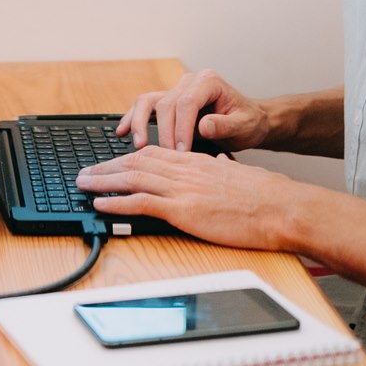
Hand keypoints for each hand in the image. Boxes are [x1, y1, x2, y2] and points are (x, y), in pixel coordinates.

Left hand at [77, 148, 318, 250]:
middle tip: (84, 173)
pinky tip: (100, 205)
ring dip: (102, 182)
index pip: (155, 154)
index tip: (112, 163)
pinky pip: (141, 203)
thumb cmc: (268, 196)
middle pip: (136, 163)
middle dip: (106, 168)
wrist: (282, 207)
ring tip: (82, 184)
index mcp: (198, 161)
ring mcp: (183, 189)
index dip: (128, 158)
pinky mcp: (184, 210)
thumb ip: (221, 168)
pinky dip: (116, 203)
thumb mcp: (239, 174)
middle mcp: (186, 170)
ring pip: (132, 179)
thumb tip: (215, 163)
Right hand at [116, 69, 269, 152]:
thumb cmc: (248, 123)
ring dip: (140, 123)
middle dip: (164, 133)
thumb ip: (226, 125)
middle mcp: (189, 81)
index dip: (182, 128)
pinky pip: (145, 107)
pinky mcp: (167, 102)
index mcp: (208, 81)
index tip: (182, 151)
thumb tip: (204, 125)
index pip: (187, 102)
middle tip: (166, 158)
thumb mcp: (245, 125)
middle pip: (166, 103)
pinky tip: (122, 132)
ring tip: (138, 145)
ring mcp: (176, 90)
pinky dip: (133, 119)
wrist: (248, 121)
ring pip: (148, 101)